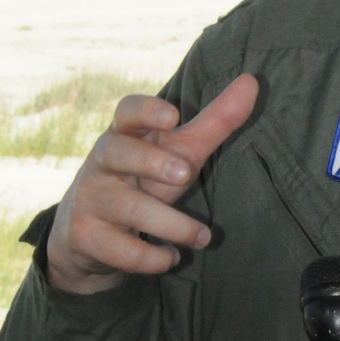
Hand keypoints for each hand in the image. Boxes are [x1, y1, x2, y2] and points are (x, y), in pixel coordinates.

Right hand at [47, 74, 259, 293]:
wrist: (86, 232)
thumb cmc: (142, 179)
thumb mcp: (178, 152)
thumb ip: (215, 122)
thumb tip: (252, 82)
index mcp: (124, 135)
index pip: (125, 112)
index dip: (145, 111)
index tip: (172, 116)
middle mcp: (102, 162)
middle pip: (118, 152)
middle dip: (151, 162)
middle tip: (185, 174)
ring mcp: (91, 199)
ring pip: (128, 208)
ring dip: (171, 224)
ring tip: (203, 237)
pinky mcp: (85, 236)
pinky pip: (120, 249)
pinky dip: (151, 258)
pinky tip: (172, 258)